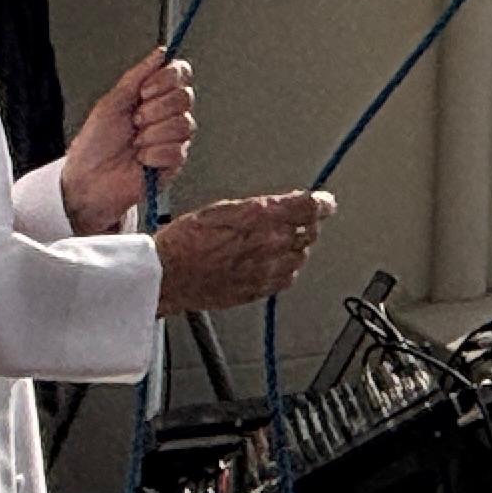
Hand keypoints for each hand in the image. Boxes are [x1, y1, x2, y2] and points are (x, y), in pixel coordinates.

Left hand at [59, 51, 195, 233]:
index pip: (181, 73)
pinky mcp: (175, 162)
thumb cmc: (95, 143)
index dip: (168, 79)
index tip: (145, 91)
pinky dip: (153, 154)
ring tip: (135, 143)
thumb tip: (160, 52)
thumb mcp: (112, 102)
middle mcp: (168, 114)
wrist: (88, 179)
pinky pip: (177, 150)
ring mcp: (174, 137)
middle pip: (185, 97)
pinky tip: (141, 159)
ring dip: (152, 134)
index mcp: (154, 96)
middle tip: (134, 121)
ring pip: (183, 124)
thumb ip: (138, 75)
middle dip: (155, 110)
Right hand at [153, 192, 335, 317]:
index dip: (322, 204)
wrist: (165, 276)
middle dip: (306, 225)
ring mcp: (265, 270)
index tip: (326, 203)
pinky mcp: (258, 290)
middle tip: (295, 222)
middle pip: (310, 233)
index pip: (310, 208)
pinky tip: (269, 264)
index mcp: (260, 217)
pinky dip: (285, 269)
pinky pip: (287, 279)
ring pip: (301, 256)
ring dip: (295, 248)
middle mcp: (268, 243)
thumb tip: (287, 204)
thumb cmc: (184, 240)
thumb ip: (260, 207)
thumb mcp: (222, 208)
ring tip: (276, 243)